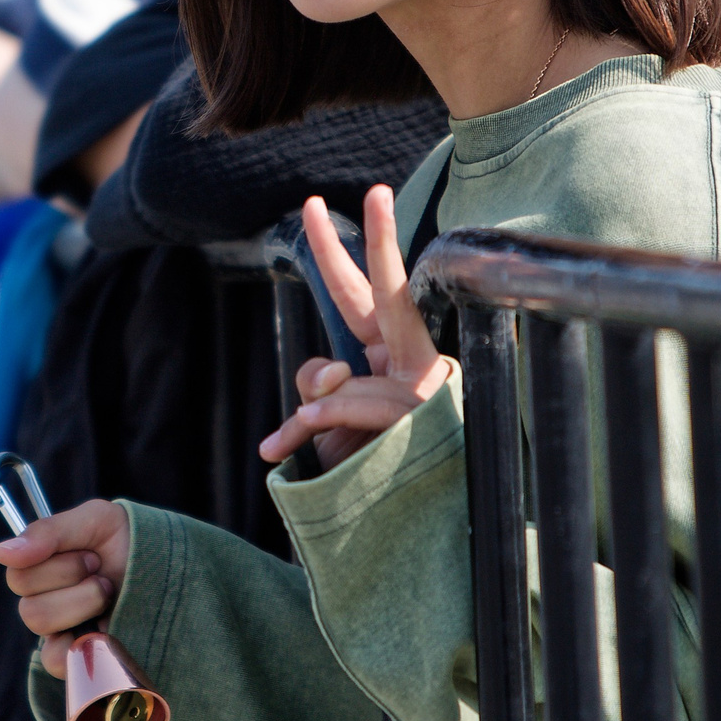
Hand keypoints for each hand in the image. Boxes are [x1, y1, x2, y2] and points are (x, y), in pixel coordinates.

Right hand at [0, 498, 130, 678]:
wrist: (179, 573)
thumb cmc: (134, 542)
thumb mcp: (97, 520)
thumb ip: (49, 531)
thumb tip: (0, 552)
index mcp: (45, 567)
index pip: (17, 572)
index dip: (53, 563)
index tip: (89, 553)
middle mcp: (48, 600)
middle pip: (28, 603)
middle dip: (74, 579)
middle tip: (103, 572)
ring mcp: (64, 632)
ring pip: (42, 626)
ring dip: (84, 602)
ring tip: (111, 595)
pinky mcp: (82, 658)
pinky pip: (57, 662)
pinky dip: (81, 644)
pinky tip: (105, 627)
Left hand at [259, 186, 458, 474]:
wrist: (412, 527)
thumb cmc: (367, 467)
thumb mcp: (327, 422)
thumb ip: (318, 386)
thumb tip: (326, 373)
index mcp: (391, 353)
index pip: (360, 293)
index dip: (333, 252)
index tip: (310, 204)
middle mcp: (415, 362)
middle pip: (391, 293)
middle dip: (382, 243)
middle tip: (378, 192)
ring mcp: (425, 392)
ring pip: (355, 368)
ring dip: (319, 407)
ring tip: (295, 436)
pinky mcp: (425, 422)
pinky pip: (363, 402)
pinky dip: (328, 415)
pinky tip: (296, 434)